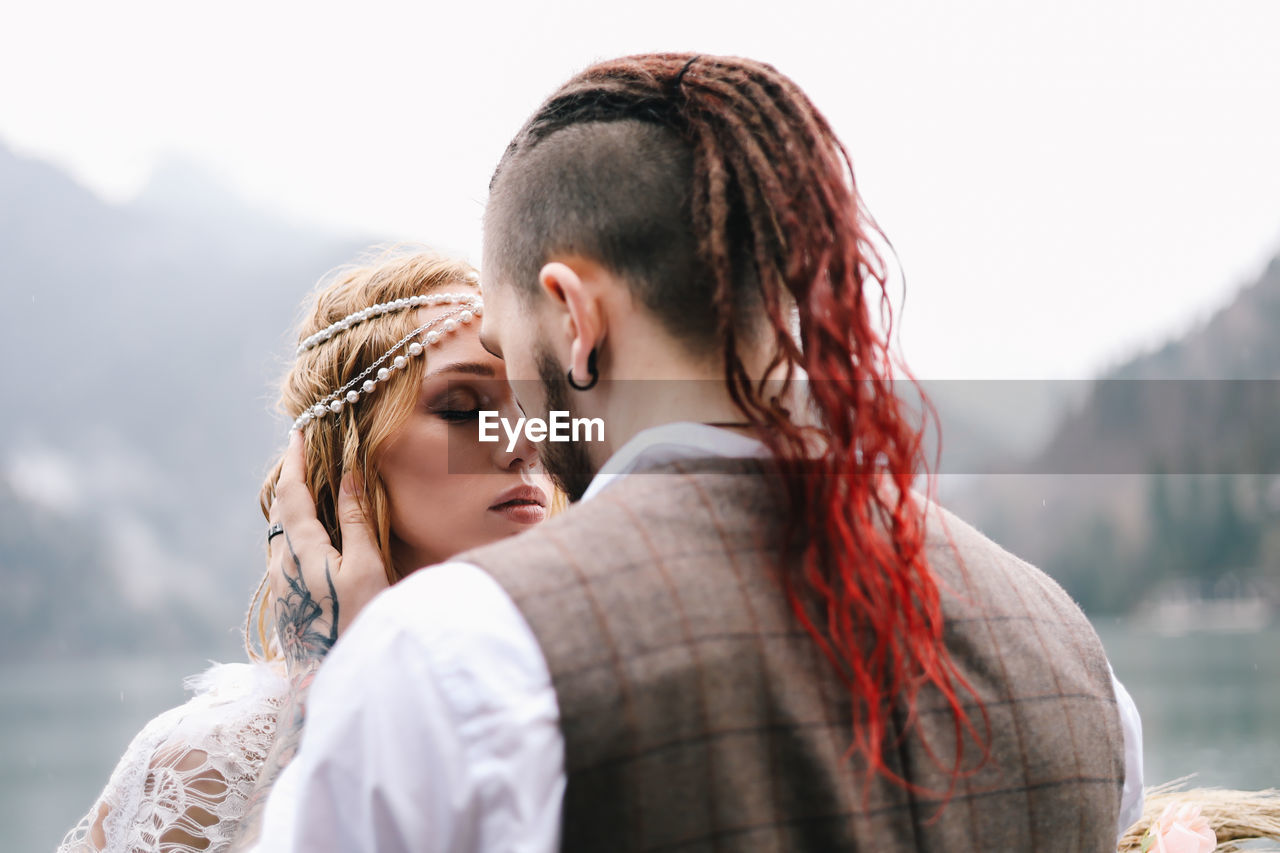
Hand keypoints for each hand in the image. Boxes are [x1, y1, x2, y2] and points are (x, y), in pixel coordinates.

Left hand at [267, 430, 389, 670]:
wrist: (330, 681)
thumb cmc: (358, 623)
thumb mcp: (367, 567)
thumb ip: (357, 520)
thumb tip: (350, 473)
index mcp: (299, 549)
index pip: (290, 491)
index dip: (294, 459)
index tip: (299, 432)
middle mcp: (280, 563)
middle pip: (279, 508)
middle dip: (291, 476)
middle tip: (308, 452)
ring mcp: (279, 584)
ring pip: (280, 530)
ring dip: (293, 503)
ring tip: (313, 485)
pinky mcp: (285, 600)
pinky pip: (285, 549)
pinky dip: (296, 526)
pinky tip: (315, 530)